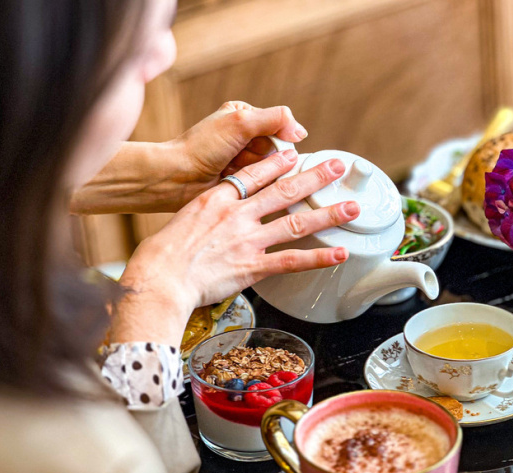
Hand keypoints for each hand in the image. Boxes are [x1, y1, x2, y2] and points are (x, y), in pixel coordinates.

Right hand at [110, 152, 358, 344]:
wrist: (160, 277)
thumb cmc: (163, 253)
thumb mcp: (184, 218)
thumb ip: (208, 213)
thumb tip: (218, 213)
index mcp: (218, 200)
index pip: (254, 174)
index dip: (278, 163)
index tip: (295, 154)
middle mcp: (238, 215)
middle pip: (285, 191)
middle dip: (315, 177)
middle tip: (338, 167)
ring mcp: (249, 240)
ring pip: (297, 223)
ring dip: (328, 215)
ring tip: (352, 208)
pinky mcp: (254, 267)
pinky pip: (293, 261)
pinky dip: (319, 258)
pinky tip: (340, 254)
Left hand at [173, 100, 307, 190]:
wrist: (176, 179)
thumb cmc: (201, 148)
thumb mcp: (239, 123)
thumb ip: (274, 120)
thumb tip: (301, 132)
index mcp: (244, 116)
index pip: (279, 128)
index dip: (275, 140)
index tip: (257, 145)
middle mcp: (246, 137)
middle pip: (278, 150)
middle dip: (264, 158)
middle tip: (240, 160)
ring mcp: (244, 161)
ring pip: (273, 169)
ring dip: (259, 173)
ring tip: (235, 172)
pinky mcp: (243, 182)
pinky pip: (264, 185)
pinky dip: (257, 186)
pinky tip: (242, 185)